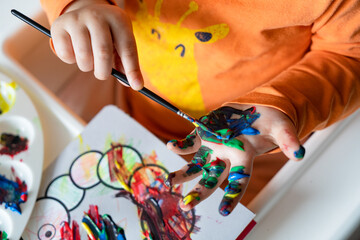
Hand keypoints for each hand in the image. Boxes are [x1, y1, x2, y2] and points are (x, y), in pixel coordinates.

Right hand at [50, 0, 143, 89]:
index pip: (127, 48)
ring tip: (89, 59)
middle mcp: (97, 16)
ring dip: (87, 66)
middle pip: (103, 52)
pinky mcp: (59, 26)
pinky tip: (75, 51)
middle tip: (102, 74)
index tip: (136, 86)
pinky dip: (72, 61)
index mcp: (117, 19)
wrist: (85, 11)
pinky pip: (66, 55)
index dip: (132, 69)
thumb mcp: (120, 42)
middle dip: (104, 71)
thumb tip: (133, 84)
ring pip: (84, 56)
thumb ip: (126, 63)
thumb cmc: (108, 33)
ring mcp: (76, 19)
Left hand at [165, 104, 304, 215]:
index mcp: (245, 157)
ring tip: (170, 181)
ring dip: (183, 173)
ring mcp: (213, 146)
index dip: (231, 195)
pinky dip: (181, 145)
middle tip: (185, 205)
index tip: (223, 212)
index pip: (239, 181)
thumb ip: (288, 140)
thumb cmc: (271, 122)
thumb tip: (299, 154)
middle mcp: (227, 156)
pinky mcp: (204, 134)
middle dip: (199, 192)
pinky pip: (190, 143)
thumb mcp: (282, 129)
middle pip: (211, 178)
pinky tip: (171, 146)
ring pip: (196, 164)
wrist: (257, 110)